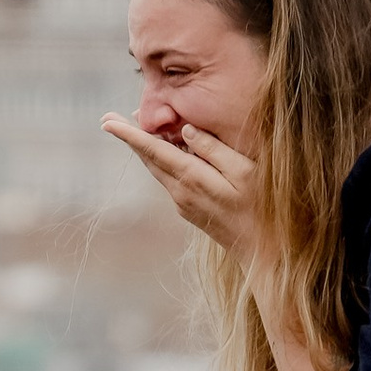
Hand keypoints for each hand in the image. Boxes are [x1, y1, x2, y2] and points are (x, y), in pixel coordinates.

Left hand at [101, 106, 262, 259]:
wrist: (264, 252)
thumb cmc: (262, 207)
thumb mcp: (244, 171)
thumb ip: (214, 149)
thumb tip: (186, 131)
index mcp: (192, 179)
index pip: (153, 151)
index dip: (129, 135)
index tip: (107, 122)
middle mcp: (180, 193)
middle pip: (149, 159)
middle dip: (129, 138)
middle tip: (109, 118)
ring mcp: (183, 204)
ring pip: (157, 170)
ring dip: (145, 148)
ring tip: (133, 128)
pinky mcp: (189, 211)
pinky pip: (169, 179)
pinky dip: (161, 160)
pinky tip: (164, 150)